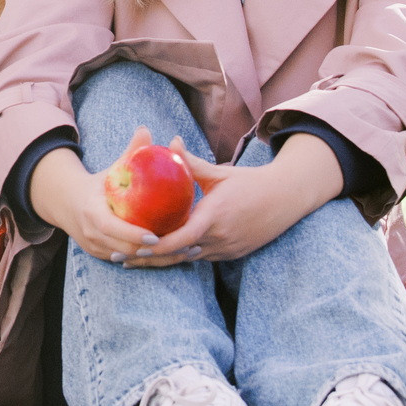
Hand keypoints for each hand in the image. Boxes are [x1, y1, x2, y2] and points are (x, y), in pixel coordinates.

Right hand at [28, 142, 172, 264]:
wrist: (67, 202)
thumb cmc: (97, 184)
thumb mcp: (111, 169)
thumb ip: (130, 152)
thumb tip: (145, 129)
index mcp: (91, 213)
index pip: (111, 228)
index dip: (133, 234)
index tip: (156, 236)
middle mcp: (91, 234)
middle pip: (124, 249)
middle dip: (153, 252)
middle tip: (182, 247)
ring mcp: (96, 248)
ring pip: (128, 259)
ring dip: (155, 260)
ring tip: (184, 253)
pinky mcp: (102, 255)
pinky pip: (127, 261)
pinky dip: (148, 261)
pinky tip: (172, 256)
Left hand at [130, 134, 343, 265]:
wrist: (286, 199)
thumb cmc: (250, 182)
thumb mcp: (219, 172)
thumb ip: (191, 163)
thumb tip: (168, 142)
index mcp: (215, 216)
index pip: (181, 238)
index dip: (155, 246)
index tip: (131, 245)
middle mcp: (221, 237)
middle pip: (178, 255)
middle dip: (148, 259)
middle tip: (119, 257)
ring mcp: (227, 249)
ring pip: (188, 260)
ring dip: (161, 262)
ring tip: (130, 260)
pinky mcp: (232, 254)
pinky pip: (201, 259)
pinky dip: (180, 258)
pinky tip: (159, 257)